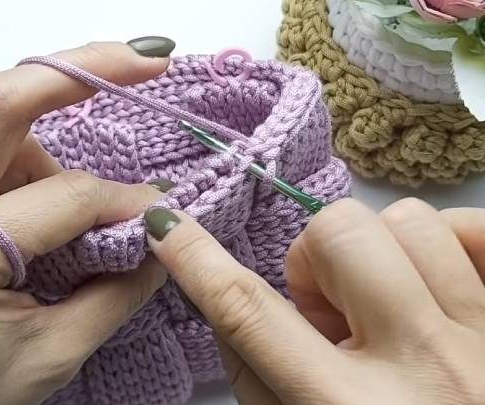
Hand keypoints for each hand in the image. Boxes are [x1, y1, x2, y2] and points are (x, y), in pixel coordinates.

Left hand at [0, 41, 173, 404]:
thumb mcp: (47, 359)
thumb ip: (113, 294)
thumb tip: (161, 241)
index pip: (66, 197)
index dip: (126, 202)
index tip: (162, 213)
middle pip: (2, 99)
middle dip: (80, 67)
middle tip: (145, 61)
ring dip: (47, 132)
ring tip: (81, 197)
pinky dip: (21, 157)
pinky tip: (40, 202)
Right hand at [144, 199, 484, 403]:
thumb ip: (253, 371)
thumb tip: (222, 289)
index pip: (250, 313)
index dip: (197, 260)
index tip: (166, 224)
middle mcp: (422, 367)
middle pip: (338, 236)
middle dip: (317, 260)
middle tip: (333, 309)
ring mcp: (482, 337)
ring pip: (408, 222)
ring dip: (380, 256)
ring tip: (387, 305)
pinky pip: (476, 229)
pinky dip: (447, 242)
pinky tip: (431, 283)